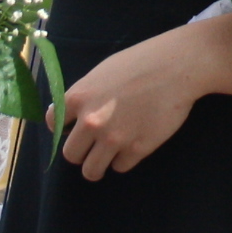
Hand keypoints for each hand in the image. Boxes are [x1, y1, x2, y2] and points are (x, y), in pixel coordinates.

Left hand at [56, 28, 209, 178]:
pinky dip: (124, 159)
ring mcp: (114, 138)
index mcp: (79, 97)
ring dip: (97, 165)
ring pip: (91, 171)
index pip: (54, 124)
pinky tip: (133, 144)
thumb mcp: (103, 72)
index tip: (73, 128)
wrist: (177, 67)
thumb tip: (76, 115)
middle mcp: (91, 121)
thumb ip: (86, 95)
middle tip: (93, 145)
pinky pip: (120, 167)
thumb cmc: (141, 62)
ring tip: (107, 156)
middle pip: (71, 154)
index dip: (63, 127)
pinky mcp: (137, 149)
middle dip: (81, 151)